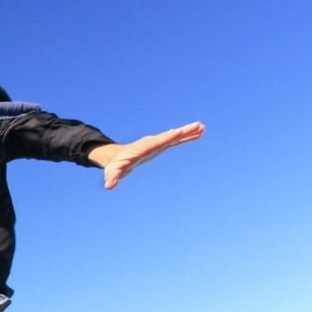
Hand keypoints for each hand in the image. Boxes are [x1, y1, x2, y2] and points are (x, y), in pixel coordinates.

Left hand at [88, 121, 204, 189]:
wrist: (116, 158)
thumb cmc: (115, 166)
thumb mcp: (113, 173)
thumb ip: (112, 178)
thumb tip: (109, 186)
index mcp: (143, 148)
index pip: (157, 142)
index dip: (167, 137)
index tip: (178, 131)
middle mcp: (152, 143)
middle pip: (169, 136)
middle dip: (182, 131)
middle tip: (197, 125)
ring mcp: (157, 143)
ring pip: (174, 136)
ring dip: (188, 132)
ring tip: (202, 127)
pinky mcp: (161, 146)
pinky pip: (176, 140)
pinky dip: (186, 137)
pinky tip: (198, 134)